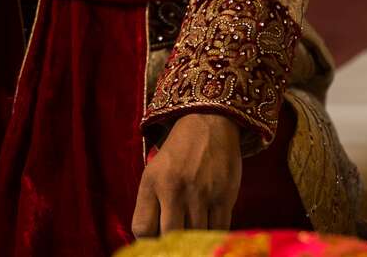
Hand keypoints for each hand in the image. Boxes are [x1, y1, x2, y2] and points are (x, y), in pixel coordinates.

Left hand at [131, 113, 242, 236]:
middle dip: (171, 243)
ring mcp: (202, 193)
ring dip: (193, 239)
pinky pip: (218, 229)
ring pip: (195, 236)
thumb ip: (150, 205)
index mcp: (152, 182)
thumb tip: (153, 242)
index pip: (142, 229)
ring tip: (192, 232)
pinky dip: (212, 234)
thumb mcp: (154, 173)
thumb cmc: (178, 153)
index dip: (148, 241)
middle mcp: (175, 189)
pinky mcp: (225, 196)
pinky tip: (208, 228)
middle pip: (169, 236)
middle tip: (176, 240)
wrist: (210, 123)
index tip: (157, 238)